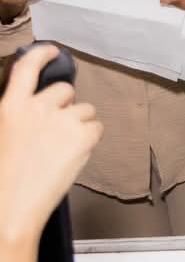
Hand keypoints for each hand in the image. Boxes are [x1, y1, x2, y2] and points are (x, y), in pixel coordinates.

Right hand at [0, 46, 102, 242]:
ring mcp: (62, 120)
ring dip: (79, 125)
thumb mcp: (3, 136)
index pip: (27, 68)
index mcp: (11, 108)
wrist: (9, 210)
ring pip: (86, 110)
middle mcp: (37, 108)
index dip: (41, 55)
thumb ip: (21, 118)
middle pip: (66, 91)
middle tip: (55, 132)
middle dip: (65, 106)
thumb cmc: (3, 178)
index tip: (52, 51)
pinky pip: (97, 128)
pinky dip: (90, 140)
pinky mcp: (83, 136)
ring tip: (61, 151)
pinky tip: (72, 157)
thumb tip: (38, 110)